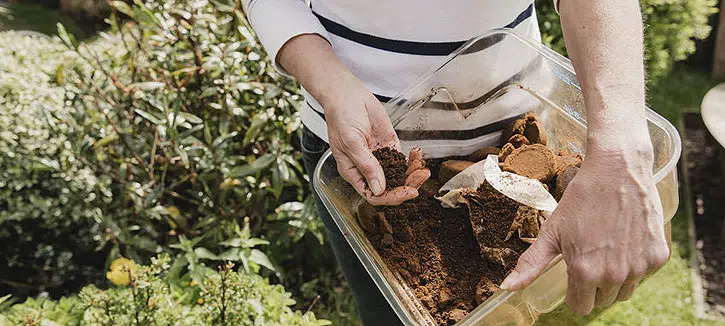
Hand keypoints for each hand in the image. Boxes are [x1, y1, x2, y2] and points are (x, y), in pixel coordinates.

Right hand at [324, 76, 429, 205]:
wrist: (347, 95)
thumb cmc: (341, 117)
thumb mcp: (351, 142)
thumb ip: (366, 165)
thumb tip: (378, 189)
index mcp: (353, 173)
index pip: (373, 195)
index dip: (391, 197)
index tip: (407, 192)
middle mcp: (367, 169)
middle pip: (390, 188)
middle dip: (407, 185)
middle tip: (420, 178)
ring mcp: (379, 158)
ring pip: (399, 175)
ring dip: (412, 174)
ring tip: (423, 168)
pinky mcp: (389, 146)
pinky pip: (403, 159)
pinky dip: (413, 160)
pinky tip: (418, 155)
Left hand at [500, 145, 669, 313]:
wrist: (618, 170)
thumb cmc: (581, 199)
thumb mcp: (552, 231)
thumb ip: (531, 264)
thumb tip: (507, 288)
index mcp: (584, 271)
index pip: (580, 307)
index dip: (574, 292)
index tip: (574, 274)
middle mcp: (614, 275)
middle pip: (602, 301)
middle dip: (594, 284)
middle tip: (590, 254)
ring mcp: (639, 267)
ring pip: (624, 291)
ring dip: (616, 278)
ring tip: (607, 248)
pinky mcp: (658, 257)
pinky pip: (644, 274)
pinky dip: (636, 263)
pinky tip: (626, 240)